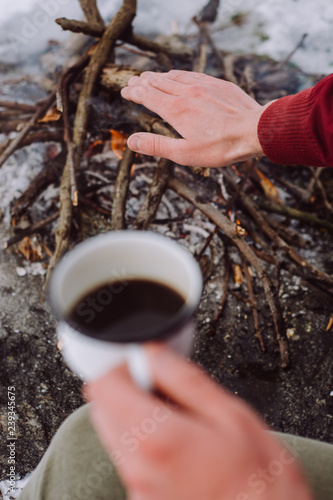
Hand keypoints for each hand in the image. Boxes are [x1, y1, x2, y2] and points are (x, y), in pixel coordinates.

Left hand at [87, 345, 312, 499]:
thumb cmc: (259, 481)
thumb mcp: (230, 416)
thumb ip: (184, 380)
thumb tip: (153, 355)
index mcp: (156, 439)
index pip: (104, 388)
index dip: (120, 367)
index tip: (141, 363)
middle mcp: (138, 468)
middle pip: (104, 411)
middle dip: (127, 391)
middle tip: (165, 389)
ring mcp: (139, 490)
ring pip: (116, 435)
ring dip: (136, 417)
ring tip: (180, 420)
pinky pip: (131, 460)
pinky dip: (145, 444)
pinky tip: (181, 448)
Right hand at [120, 70, 269, 167]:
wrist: (255, 130)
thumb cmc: (220, 147)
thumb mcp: (184, 153)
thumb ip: (156, 146)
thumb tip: (131, 141)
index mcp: (175, 110)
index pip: (148, 95)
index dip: (134, 93)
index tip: (125, 91)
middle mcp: (186, 93)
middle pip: (158, 82)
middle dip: (142, 82)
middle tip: (132, 82)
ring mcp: (203, 85)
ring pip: (174, 76)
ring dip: (159, 76)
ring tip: (150, 77)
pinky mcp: (218, 84)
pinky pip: (192, 74)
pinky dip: (178, 74)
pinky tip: (178, 75)